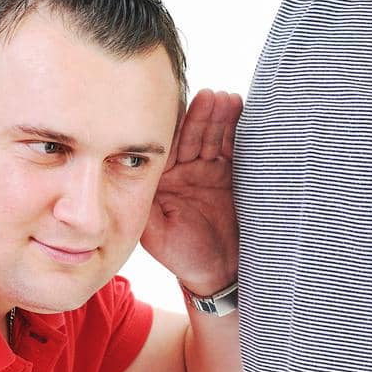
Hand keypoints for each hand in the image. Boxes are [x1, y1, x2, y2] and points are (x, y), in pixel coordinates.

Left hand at [140, 88, 240, 296]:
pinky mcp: (230, 174)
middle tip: (213, 97)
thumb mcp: (155, 233)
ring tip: (229, 100)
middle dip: (203, 116)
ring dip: (221, 118)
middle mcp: (182, 170)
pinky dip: (238, 133)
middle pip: (193, 136)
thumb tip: (129, 179)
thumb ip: (144, 206)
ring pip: (213, 138)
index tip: (187, 109)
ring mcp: (206, 170)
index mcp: (161, 179)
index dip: (178, 127)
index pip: (168, 145)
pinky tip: (242, 113)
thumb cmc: (183, 256)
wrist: (219, 273)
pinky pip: (233, 149)